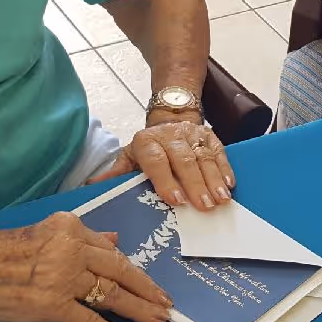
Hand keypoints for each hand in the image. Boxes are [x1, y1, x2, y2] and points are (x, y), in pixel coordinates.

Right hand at [0, 212, 169, 321]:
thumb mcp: (38, 235)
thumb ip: (77, 238)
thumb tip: (113, 239)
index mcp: (67, 227)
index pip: (110, 250)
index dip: (132, 268)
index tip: (147, 279)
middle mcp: (71, 248)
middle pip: (120, 271)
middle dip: (147, 289)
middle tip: (165, 302)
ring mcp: (62, 277)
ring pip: (112, 295)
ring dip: (139, 310)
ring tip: (156, 320)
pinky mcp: (51, 305)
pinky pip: (90, 321)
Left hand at [90, 121, 234, 211]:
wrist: (170, 116)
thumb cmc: (149, 147)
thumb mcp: (129, 156)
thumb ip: (116, 172)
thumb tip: (91, 187)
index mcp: (147, 142)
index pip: (156, 161)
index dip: (166, 180)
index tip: (176, 200)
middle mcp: (170, 136)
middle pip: (183, 160)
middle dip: (194, 183)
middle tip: (203, 205)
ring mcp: (192, 134)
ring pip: (204, 157)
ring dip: (213, 179)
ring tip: (221, 199)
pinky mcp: (209, 135)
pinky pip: (219, 151)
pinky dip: (225, 168)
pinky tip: (229, 185)